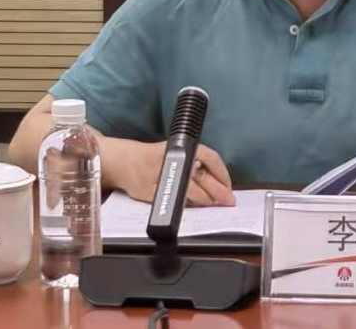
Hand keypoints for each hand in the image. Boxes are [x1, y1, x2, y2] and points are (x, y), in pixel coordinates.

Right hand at [114, 140, 234, 206]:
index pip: (209, 157)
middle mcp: (171, 159)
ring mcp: (158, 176)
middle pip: (201, 176)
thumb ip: (196, 164)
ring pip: (187, 191)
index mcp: (181, 147)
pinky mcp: (148, 192)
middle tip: (228, 201)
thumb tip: (220, 184)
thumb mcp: (176, 153)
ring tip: (213, 205)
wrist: (126, 162)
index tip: (229, 185)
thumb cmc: (156, 158)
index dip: (222, 172)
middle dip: (217, 191)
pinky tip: (192, 208)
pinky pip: (170, 201)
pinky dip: (184, 206)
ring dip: (204, 200)